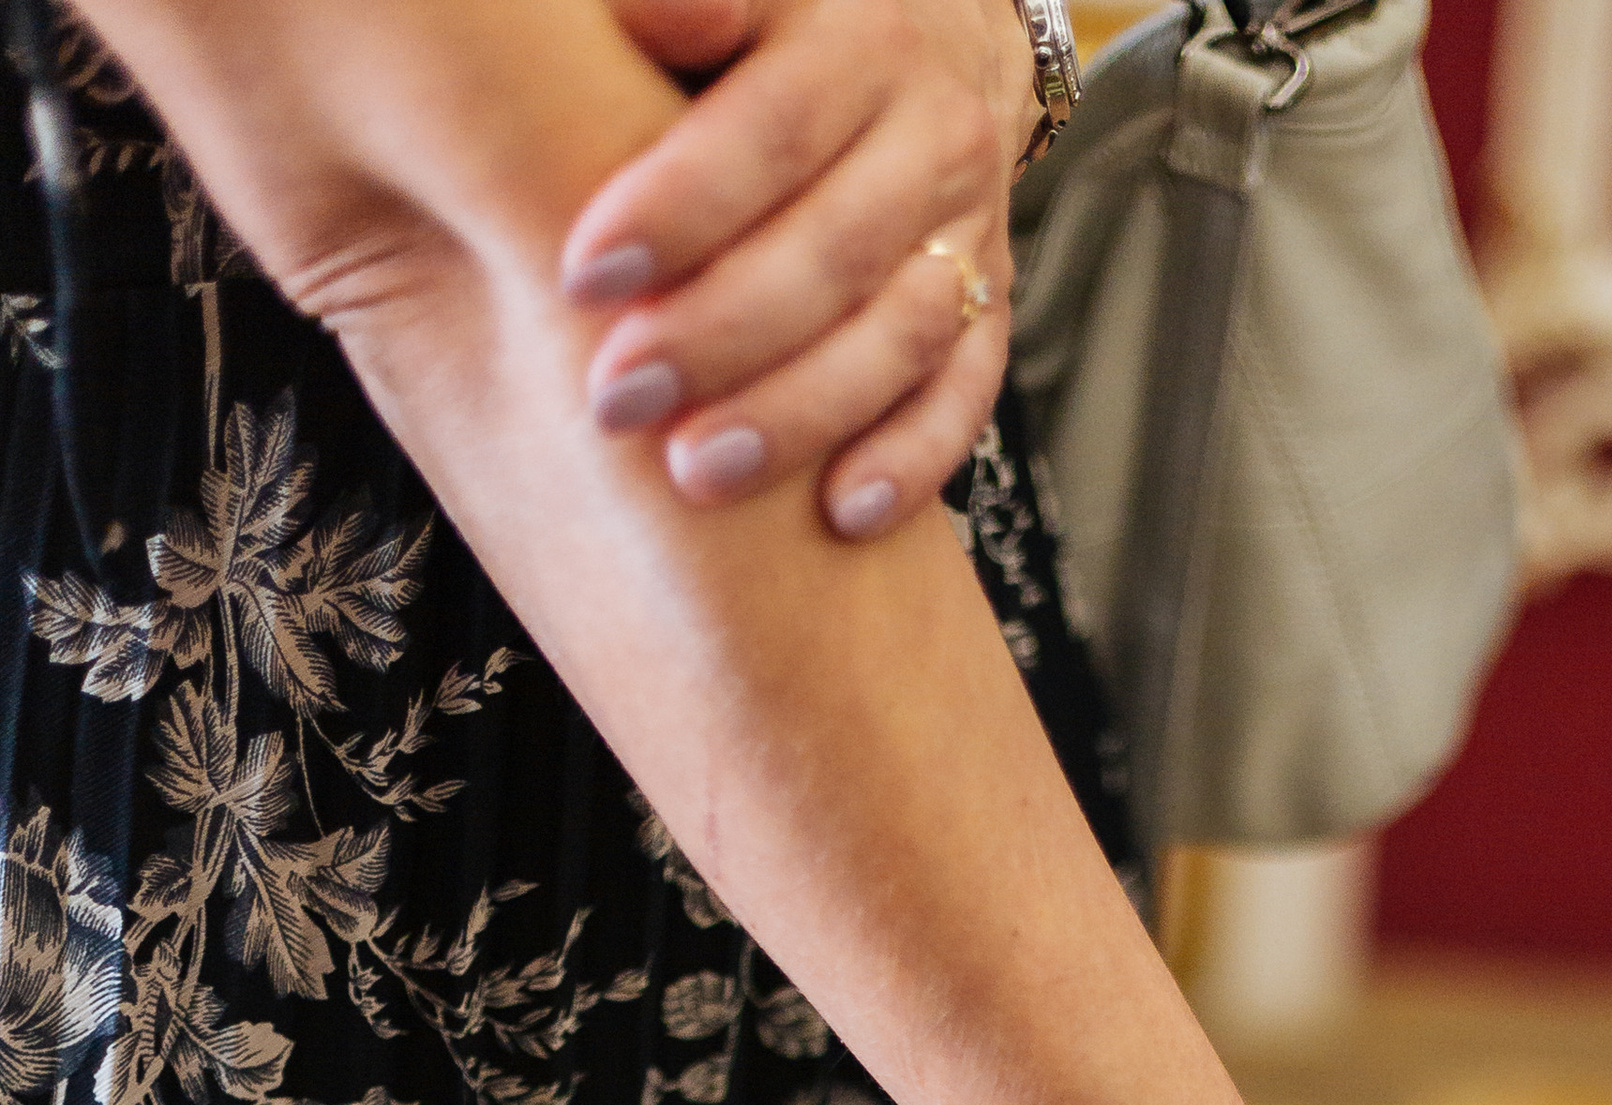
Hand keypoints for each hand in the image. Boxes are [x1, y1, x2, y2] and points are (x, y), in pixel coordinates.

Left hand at [568, 0, 1030, 538]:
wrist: (931, 22)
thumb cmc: (777, 20)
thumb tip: (642, 15)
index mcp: (858, 34)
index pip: (774, 127)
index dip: (683, 206)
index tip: (585, 273)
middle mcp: (932, 132)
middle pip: (835, 250)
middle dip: (721, 335)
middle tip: (615, 401)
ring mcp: (971, 230)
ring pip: (900, 335)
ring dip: (799, 414)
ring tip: (698, 472)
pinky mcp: (991, 308)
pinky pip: (965, 395)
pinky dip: (911, 459)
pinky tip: (844, 512)